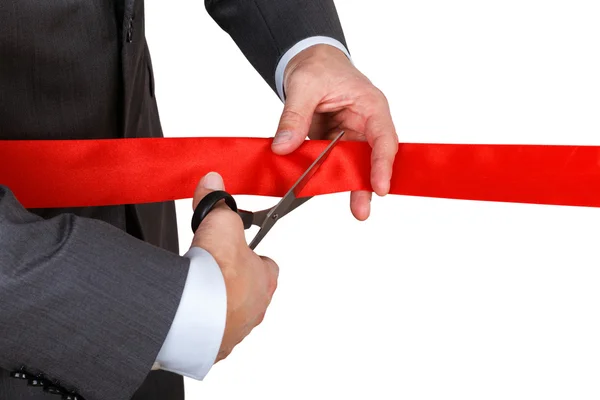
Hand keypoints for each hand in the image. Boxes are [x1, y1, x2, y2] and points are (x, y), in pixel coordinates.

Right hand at [191, 172, 278, 360]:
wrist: (193, 312)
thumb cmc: (216, 273)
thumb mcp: (221, 223)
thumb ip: (218, 203)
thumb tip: (213, 182)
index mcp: (265, 279)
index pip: (268, 265)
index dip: (253, 256)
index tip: (237, 250)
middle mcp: (256, 308)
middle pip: (250, 292)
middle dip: (234, 282)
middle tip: (212, 272)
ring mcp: (237, 330)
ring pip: (231, 316)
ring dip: (218, 306)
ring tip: (197, 293)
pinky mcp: (214, 347)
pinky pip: (211, 336)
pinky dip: (201, 326)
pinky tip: (188, 314)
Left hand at [271, 44, 397, 220]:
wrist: (308, 61)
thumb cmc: (318, 65)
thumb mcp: (304, 85)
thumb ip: (294, 116)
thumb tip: (284, 146)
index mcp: (370, 106)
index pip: (383, 138)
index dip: (382, 164)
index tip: (379, 186)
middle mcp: (365, 125)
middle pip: (371, 159)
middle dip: (367, 185)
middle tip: (362, 210)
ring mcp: (349, 137)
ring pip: (353, 166)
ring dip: (349, 186)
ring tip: (356, 211)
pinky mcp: (334, 145)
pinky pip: (332, 163)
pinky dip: (325, 177)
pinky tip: (319, 190)